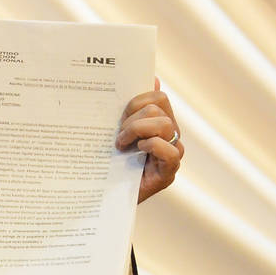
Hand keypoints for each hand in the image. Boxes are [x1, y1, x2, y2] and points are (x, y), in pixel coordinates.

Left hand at [116, 78, 181, 203]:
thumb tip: (153, 78)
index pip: (159, 97)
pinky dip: (152, 146)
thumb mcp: (115, 129)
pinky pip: (171, 150)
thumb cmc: (109, 161)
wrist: (103, 196)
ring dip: (137, 131)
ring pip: (164, 124)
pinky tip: (137, 152)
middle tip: (118, 136)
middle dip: (133, 118)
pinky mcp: (168, 173)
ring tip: (122, 145)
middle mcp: (170, 136)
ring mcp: (172, 154)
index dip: (137, 101)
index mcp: (158, 123)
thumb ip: (131, 107)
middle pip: (159, 109)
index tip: (119, 116)